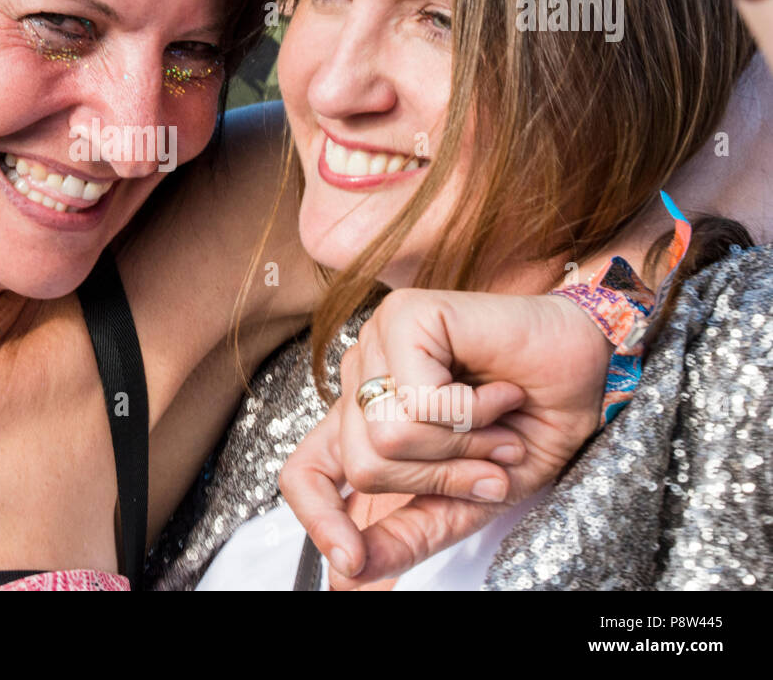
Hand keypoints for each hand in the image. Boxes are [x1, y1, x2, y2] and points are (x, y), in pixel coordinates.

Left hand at [280, 289, 609, 589]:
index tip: (349, 560)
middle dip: (439, 478)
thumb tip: (347, 574)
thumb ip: (406, 534)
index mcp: (364, 422)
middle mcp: (362, 380)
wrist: (588, 371)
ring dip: (462, 445)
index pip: (303, 473)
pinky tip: (498, 392)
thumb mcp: (465, 501)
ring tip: (496, 421)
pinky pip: (418, 403)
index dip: (317, 518)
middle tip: (489, 457)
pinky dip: (472, 413)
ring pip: (385, 437)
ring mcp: (377, 343)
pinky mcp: (405, 318)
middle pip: (362, 466)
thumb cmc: (529, 424)